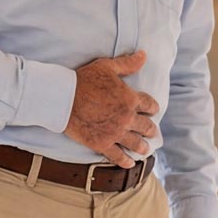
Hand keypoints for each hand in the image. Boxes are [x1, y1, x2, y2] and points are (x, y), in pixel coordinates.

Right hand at [64, 51, 159, 166]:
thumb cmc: (84, 80)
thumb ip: (127, 63)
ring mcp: (115, 133)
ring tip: (145, 149)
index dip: (152, 107)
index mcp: (130, 99)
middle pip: (146, 126)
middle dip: (151, 129)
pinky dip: (126, 161)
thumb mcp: (107, 67)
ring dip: (143, 147)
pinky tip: (130, 163)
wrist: (64, 98)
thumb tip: (144, 55)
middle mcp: (127, 118)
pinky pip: (118, 156)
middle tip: (152, 132)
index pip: (149, 104)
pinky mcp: (102, 144)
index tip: (152, 110)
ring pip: (136, 143)